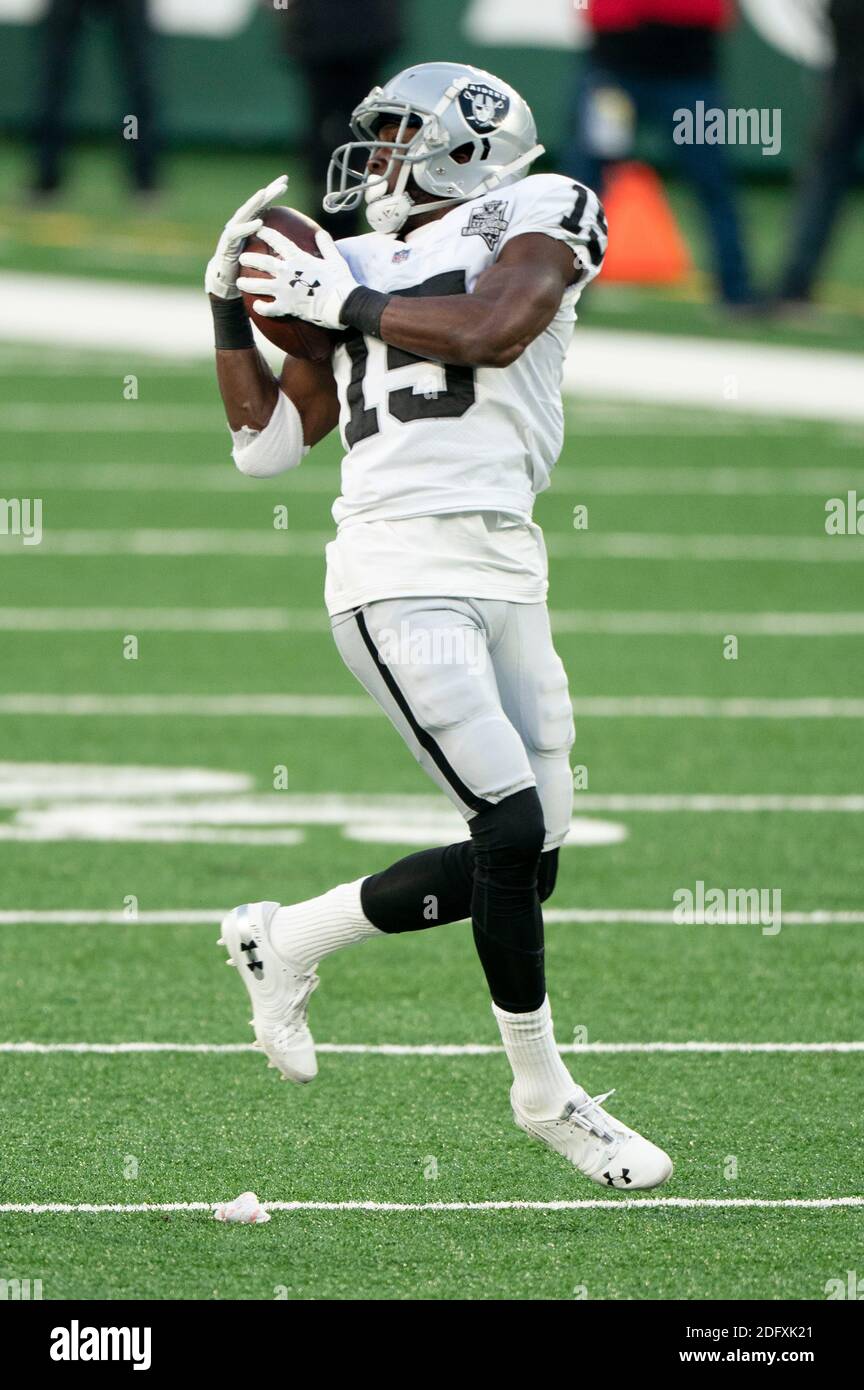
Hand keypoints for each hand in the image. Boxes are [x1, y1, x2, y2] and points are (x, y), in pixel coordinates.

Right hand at [204, 174, 288, 299]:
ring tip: (265, 193)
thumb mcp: (264, 255)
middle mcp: (240, 225)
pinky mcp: (226, 244)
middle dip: (268, 192)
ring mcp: (232, 232)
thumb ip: (274, 245)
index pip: (263, 205)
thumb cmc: (246, 268)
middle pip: (255, 205)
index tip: (286, 183)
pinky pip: (236, 233)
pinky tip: (258, 223)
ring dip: (255, 203)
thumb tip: (299, 246)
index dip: (272, 193)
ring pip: (244, 213)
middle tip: (282, 183)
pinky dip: (247, 227)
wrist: (225, 281)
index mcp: (249, 225)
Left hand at [237, 228, 358, 329]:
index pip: (278, 241)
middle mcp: (287, 272)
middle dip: (249, 259)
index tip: (257, 229)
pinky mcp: (286, 307)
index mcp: (298, 258)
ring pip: (258, 286)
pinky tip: (256, 307)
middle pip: (261, 262)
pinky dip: (261, 308)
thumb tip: (320, 233)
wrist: (343, 304)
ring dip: (247, 284)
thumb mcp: (335, 258)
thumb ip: (325, 244)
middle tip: (241, 258)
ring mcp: (284, 290)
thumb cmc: (341, 281)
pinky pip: (268, 309)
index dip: (266, 233)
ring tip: (239, 283)